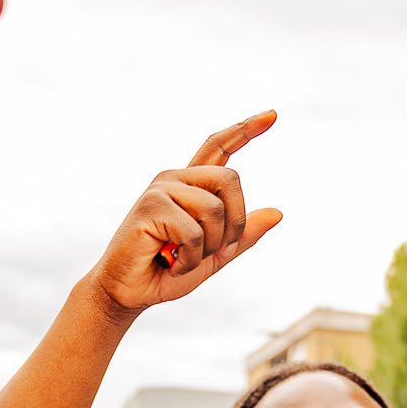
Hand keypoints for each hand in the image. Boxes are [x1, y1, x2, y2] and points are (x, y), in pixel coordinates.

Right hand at [88, 113, 281, 320]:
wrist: (129, 293)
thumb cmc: (167, 273)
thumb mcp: (215, 255)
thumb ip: (243, 235)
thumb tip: (277, 213)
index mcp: (190, 186)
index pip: (218, 147)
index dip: (245, 130)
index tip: (272, 114)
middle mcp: (175, 179)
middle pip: (230, 179)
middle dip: (234, 223)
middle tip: (213, 251)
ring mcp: (160, 190)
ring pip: (214, 209)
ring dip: (208, 247)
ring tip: (182, 259)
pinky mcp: (150, 207)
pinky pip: (193, 232)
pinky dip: (189, 258)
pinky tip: (171, 263)